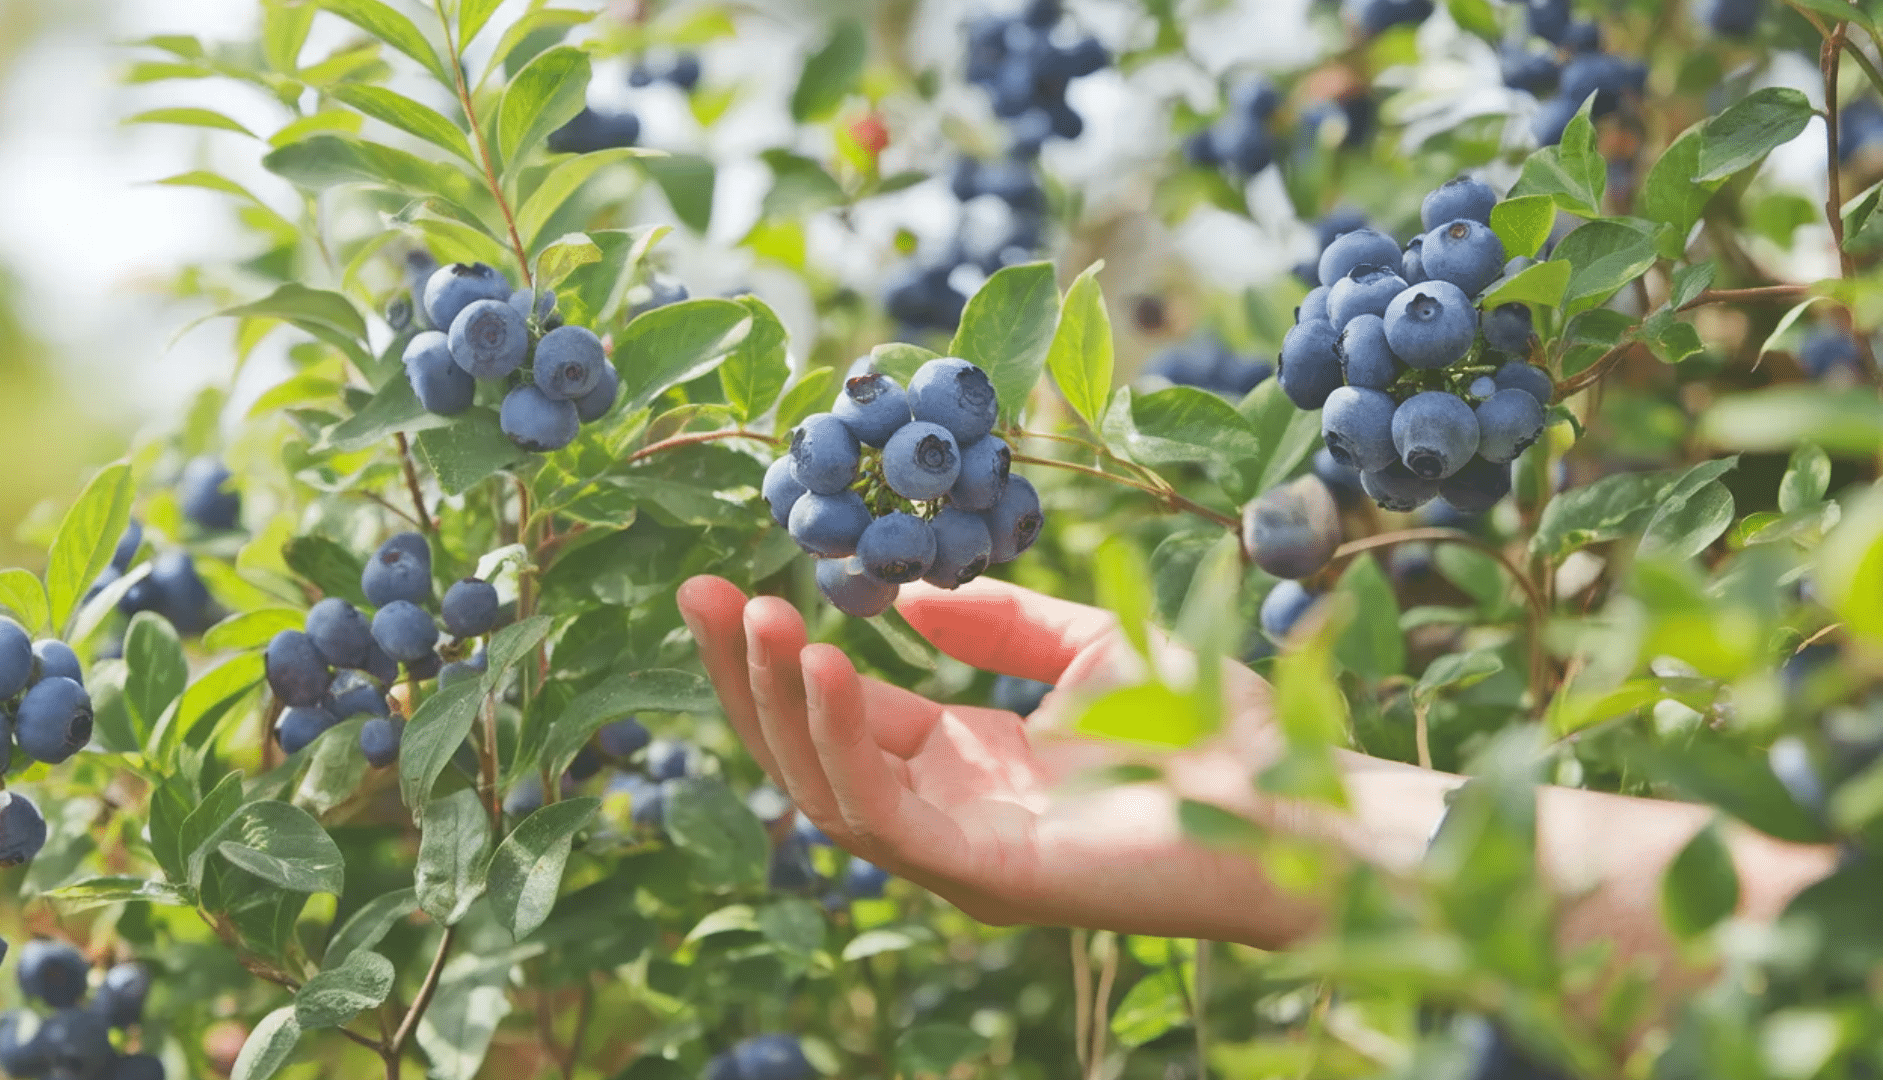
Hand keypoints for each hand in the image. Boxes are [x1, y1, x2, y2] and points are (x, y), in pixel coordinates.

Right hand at [675, 574, 1320, 945]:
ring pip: (827, 788)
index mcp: (964, 762)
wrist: (1298, 803)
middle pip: (811, 750)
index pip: (840, 710)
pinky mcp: (985, 875)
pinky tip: (826, 665)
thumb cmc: (1214, 727)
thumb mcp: (1087, 647)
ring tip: (756, 619)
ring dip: (780, 704)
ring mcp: (960, 852)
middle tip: (698, 595)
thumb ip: (997, 623)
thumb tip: (902, 593)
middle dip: (748, 676)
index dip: (778, 652)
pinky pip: (883, 815)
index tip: (723, 583)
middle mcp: (947, 812)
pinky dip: (841, 743)